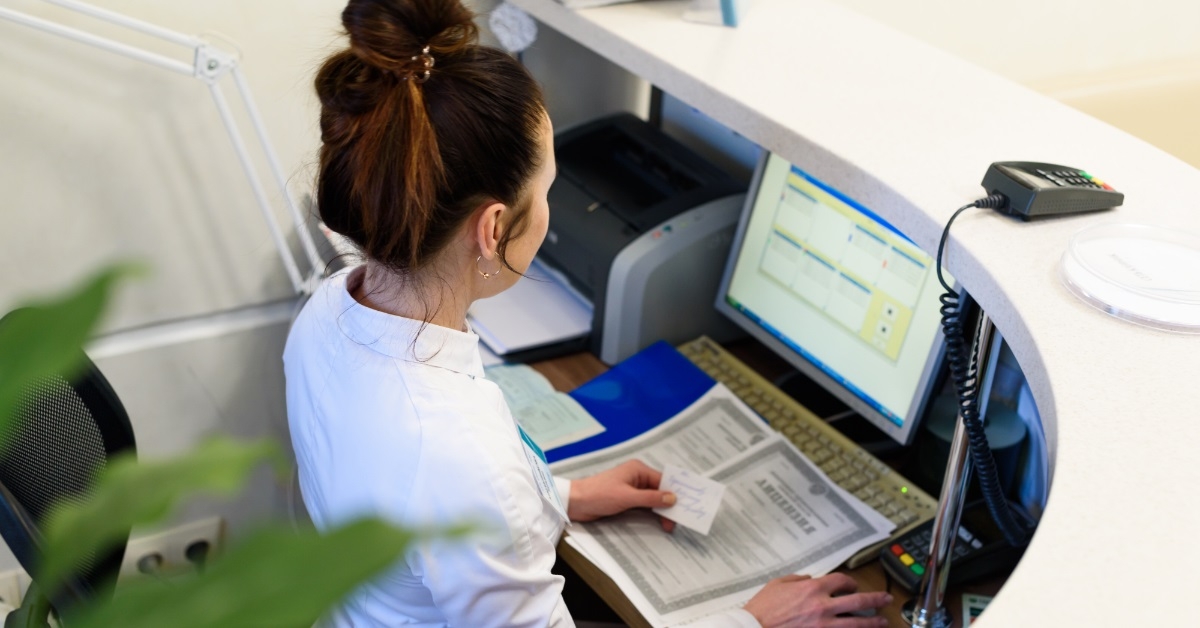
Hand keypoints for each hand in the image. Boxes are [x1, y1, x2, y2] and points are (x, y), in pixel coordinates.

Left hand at [567, 460, 676, 529]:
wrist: (576, 503)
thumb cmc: (599, 495)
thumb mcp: (627, 497)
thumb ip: (651, 499)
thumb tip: (672, 498)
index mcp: (638, 470)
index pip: (663, 480)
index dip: (674, 493)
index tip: (686, 506)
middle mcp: (637, 477)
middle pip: (659, 490)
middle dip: (669, 504)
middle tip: (678, 521)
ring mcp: (632, 488)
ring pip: (653, 499)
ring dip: (661, 510)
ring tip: (670, 525)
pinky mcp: (626, 499)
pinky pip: (644, 505)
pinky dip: (652, 513)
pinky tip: (659, 522)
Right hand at [743, 573, 891, 627]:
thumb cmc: (763, 608)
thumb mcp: (778, 584)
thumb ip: (797, 579)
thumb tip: (810, 579)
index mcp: (812, 588)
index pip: (841, 581)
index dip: (850, 582)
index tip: (852, 586)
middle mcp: (823, 606)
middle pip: (858, 601)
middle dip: (875, 599)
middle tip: (885, 599)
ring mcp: (824, 626)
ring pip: (857, 623)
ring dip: (872, 622)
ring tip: (882, 621)